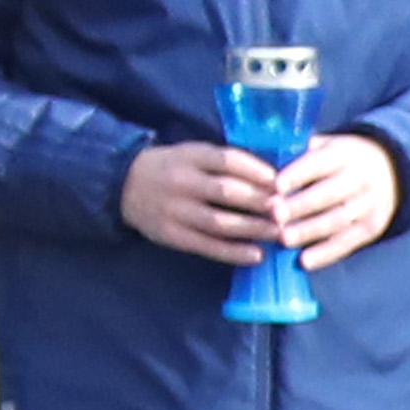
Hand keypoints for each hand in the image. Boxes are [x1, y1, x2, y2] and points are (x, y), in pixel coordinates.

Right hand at [120, 141, 283, 263]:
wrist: (122, 184)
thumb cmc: (173, 168)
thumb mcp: (194, 154)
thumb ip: (226, 162)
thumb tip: (275, 176)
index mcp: (189, 156)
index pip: (227, 161)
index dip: (257, 172)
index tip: (282, 183)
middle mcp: (180, 182)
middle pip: (226, 192)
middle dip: (260, 202)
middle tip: (287, 211)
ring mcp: (173, 210)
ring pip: (218, 222)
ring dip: (252, 229)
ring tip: (279, 233)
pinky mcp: (169, 234)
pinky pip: (205, 245)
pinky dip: (232, 252)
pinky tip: (256, 255)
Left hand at [278, 133, 404, 267]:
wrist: (392, 171)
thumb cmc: (342, 160)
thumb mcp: (327, 145)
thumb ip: (299, 153)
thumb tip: (264, 169)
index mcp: (345, 154)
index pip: (320, 163)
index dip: (298, 174)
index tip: (276, 185)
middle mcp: (361, 178)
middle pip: (329, 194)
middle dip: (301, 205)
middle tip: (275, 215)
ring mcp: (370, 204)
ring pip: (338, 220)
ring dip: (310, 231)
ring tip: (284, 239)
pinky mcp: (373, 227)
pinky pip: (349, 242)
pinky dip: (326, 253)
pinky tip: (305, 261)